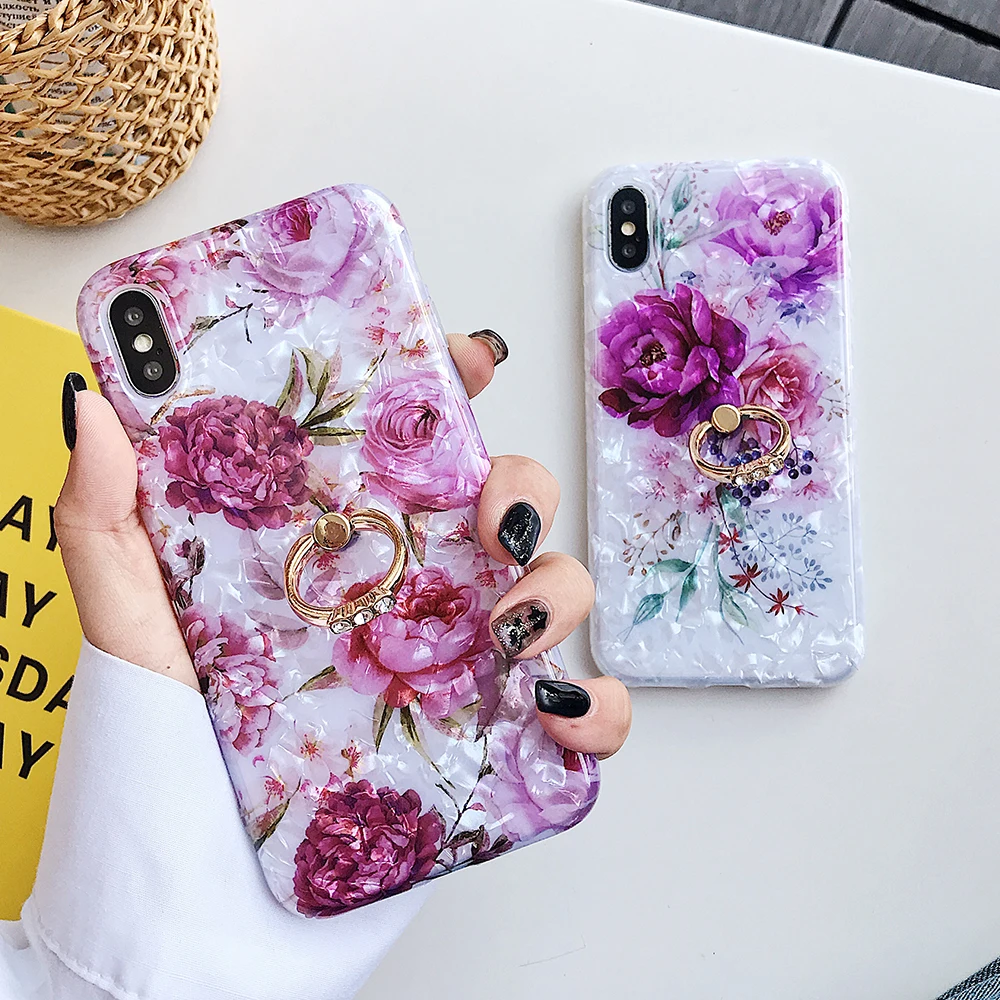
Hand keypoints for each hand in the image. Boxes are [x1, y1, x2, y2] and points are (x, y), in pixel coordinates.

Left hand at [55, 331, 630, 758]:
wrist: (203, 892)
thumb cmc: (165, 753)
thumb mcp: (129, 622)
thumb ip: (105, 516)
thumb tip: (91, 405)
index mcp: (345, 544)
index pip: (416, 442)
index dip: (452, 386)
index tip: (466, 361)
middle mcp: (413, 593)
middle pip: (504, 506)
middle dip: (521, 491)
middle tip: (486, 525)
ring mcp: (457, 664)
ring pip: (552, 592)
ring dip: (557, 593)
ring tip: (509, 631)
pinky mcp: (491, 741)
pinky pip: (577, 712)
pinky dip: (594, 706)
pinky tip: (558, 710)